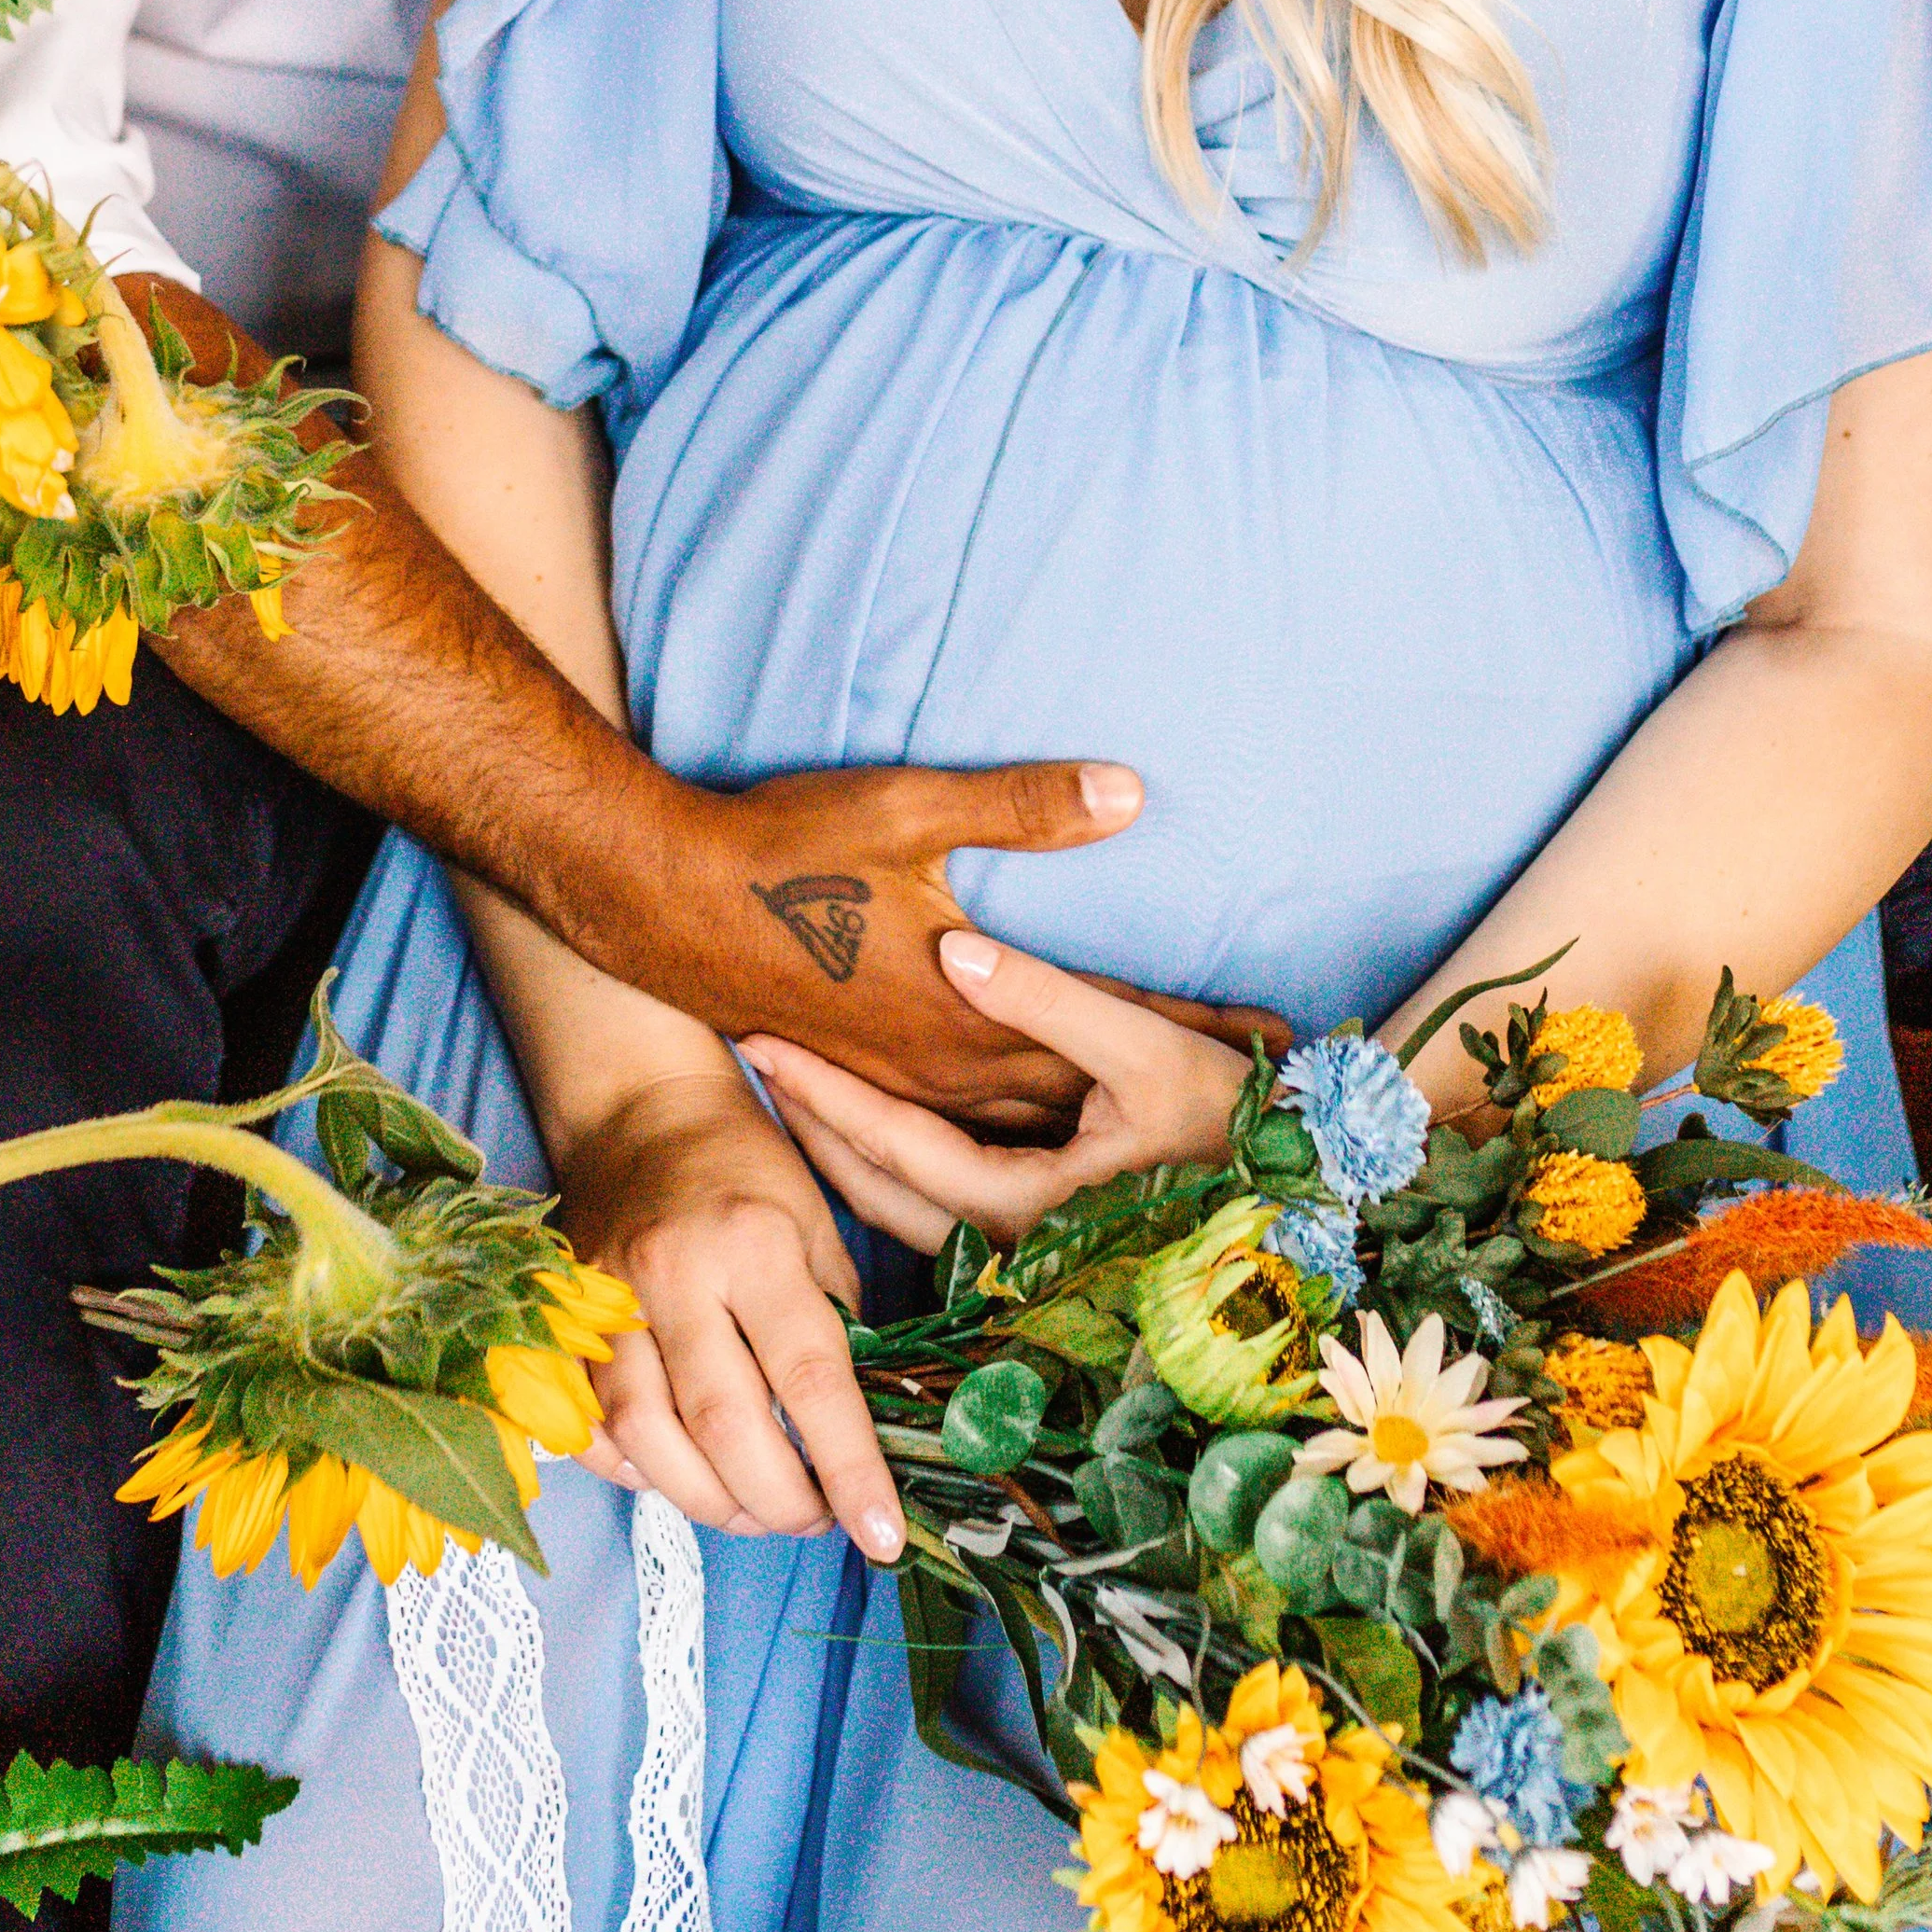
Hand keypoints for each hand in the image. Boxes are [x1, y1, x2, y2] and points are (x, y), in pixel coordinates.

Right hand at [553, 1070, 903, 1561]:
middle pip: (724, 1424)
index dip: (850, 1468)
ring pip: (647, 1437)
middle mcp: (676, 1272)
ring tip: (755, 1511)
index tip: (881, 1536)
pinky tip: (681, 1479)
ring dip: (708, 1501)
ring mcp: (607, 1298)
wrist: (638, 1111)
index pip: (811, 1378)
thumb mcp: (818, 1227)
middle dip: (779, 1500)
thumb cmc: (747, 1168)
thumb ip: (837, 1327)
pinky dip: (636, 1473)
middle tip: (815, 1521)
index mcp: (757, 1242)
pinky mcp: (563, 1319)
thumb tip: (860, 1432)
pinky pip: (589, 1424)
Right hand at [599, 764, 1286, 1128]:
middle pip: (1078, 1094)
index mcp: (968, 1004)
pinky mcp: (866, 1075)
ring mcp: (901, 1076)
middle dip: (1162, 1097)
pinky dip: (1020, 1131)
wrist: (659, 902)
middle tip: (1252, 1097)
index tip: (1271, 1044)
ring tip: (1178, 1138)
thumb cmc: (784, 847)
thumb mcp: (910, 808)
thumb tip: (1129, 792)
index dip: (1192, 1034)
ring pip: (1021, 1125)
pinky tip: (1044, 1138)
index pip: (1108, 1028)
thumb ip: (1026, 807)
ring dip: (1098, 1128)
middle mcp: (942, 1061)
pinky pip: (961, 1124)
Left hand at [742, 931, 1259, 1250]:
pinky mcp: (1050, 1228)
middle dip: (811, 1121)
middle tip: (750, 1055)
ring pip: (905, 1200)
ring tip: (791, 1081)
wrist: (1319, 1191)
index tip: (761, 1043)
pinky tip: (870, 1117)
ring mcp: (1030, 1243)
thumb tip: (952, 948)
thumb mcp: (1148, 1050)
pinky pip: (945, 1198)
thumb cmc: (1242, 1123)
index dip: (821, 1095)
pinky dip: (898, 1157)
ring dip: (847, 1142)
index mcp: (1026, 1208)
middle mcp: (1015, 1243)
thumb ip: (1047, 999)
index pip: (891, 1149)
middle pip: (876, 1186)